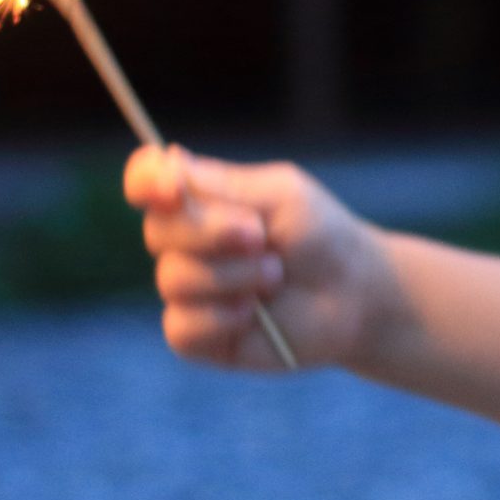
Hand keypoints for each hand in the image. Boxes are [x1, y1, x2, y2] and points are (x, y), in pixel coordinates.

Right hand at [122, 145, 394, 374]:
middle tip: (262, 237)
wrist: (354, 294)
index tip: (172, 188)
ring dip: (234, 276)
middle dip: (212, 233)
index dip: (145, 181)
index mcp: (198, 198)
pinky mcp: (197, 335)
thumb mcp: (281, 195)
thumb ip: (222, 184)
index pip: (145, 180)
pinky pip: (181, 327)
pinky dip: (221, 318)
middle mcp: (184, 242)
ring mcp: (187, 289)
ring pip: (173, 280)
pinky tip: (253, 314)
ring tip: (276, 275)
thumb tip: (168, 164)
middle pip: (156, 231)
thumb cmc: (319, 236)